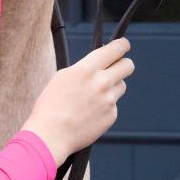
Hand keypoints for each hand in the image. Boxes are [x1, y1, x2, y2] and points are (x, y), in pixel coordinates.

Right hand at [21, 38, 134, 166]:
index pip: (115, 49)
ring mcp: (108, 100)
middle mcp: (101, 82)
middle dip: (124, 64)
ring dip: (112, 87)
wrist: (51, 135)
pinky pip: (113, 105)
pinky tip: (89, 113)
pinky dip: (104, 106)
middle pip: (128, 65)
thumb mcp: (63, 77)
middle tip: (117, 67)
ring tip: (92, 96)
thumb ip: (84, 68)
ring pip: (121, 85)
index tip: (123, 45)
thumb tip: (100, 65)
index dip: (122, 45)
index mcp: (86, 69)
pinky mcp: (111, 115)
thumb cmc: (51, 105)